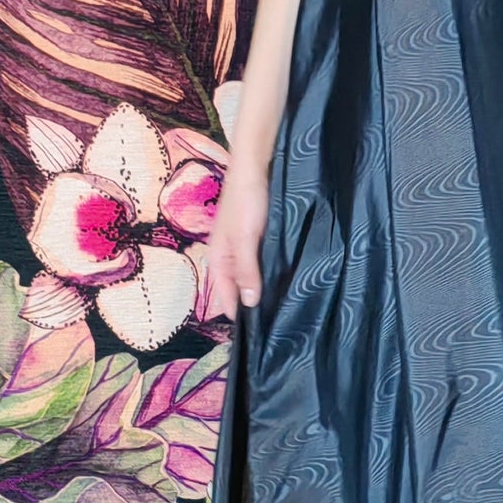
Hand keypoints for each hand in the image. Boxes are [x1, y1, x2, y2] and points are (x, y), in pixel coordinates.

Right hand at [192, 158, 269, 320]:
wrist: (256, 166)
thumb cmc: (246, 202)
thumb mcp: (245, 238)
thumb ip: (246, 270)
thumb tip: (250, 303)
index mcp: (218, 258)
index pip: (225, 297)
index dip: (238, 315)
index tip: (257, 336)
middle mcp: (228, 256)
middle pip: (236, 289)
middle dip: (250, 305)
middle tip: (275, 325)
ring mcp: (243, 247)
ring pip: (249, 277)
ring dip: (261, 290)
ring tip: (282, 308)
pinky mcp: (257, 239)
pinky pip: (260, 264)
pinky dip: (268, 275)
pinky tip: (284, 281)